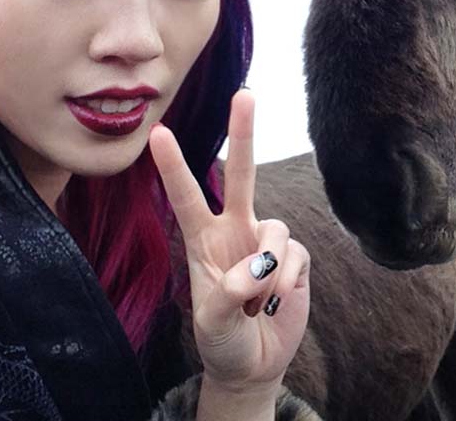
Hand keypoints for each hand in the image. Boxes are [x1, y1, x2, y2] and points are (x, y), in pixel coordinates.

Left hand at [149, 90, 310, 394]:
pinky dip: (286, 281)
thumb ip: (227, 295)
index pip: (186, 197)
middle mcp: (236, 229)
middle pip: (242, 174)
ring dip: (268, 271)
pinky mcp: (296, 256)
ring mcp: (267, 242)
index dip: (174, 166)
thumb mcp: (212, 324)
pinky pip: (296, 255)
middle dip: (243, 134)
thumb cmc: (223, 340)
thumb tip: (258, 267)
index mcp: (204, 240)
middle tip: (245, 93)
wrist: (255, 362)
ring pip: (276, 230)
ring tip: (257, 303)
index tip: (159, 132)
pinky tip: (277, 300)